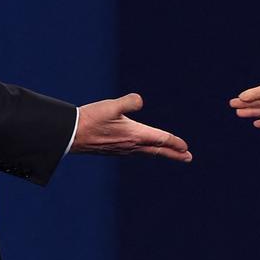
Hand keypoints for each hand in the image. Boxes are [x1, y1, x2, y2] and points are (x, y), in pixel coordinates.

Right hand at [72, 93, 191, 162]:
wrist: (71, 135)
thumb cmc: (91, 119)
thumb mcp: (111, 106)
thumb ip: (129, 102)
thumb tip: (140, 101)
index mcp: (134, 135)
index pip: (160, 139)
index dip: (175, 142)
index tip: (187, 148)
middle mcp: (131, 146)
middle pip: (157, 150)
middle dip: (174, 154)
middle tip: (188, 158)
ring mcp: (122, 150)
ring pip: (147, 153)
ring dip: (161, 153)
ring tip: (170, 154)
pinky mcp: (114, 151)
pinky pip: (136, 153)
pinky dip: (147, 153)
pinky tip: (143, 151)